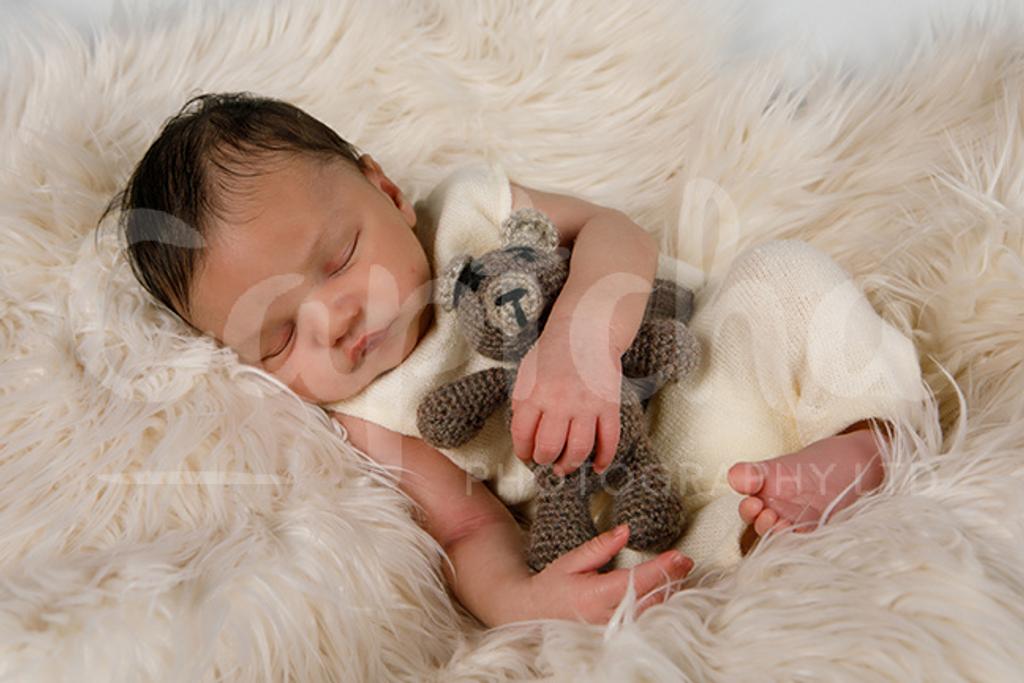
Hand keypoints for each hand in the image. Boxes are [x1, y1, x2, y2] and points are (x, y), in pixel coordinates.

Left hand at [510, 319, 622, 475]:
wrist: (586, 330)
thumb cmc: (554, 353)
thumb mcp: (527, 374)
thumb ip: (523, 403)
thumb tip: (524, 436)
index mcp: (535, 393)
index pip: (523, 435)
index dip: (523, 452)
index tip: (527, 455)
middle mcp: (560, 402)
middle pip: (550, 447)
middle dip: (545, 460)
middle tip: (546, 461)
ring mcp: (587, 405)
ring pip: (579, 449)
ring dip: (571, 464)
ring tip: (565, 467)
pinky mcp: (609, 405)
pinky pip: (609, 440)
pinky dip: (604, 459)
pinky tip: (597, 466)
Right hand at [519, 524, 692, 623]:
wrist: (532, 613)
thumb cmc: (552, 586)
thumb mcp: (572, 560)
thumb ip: (600, 547)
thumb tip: (625, 531)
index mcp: (595, 595)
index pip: (637, 581)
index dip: (661, 568)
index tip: (678, 556)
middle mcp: (607, 616)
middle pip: (652, 599)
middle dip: (672, 579)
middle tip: (686, 561)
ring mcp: (613, 629)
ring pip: (652, 613)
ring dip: (670, 592)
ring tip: (682, 572)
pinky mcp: (616, 634)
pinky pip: (644, 620)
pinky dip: (659, 604)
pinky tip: (668, 591)